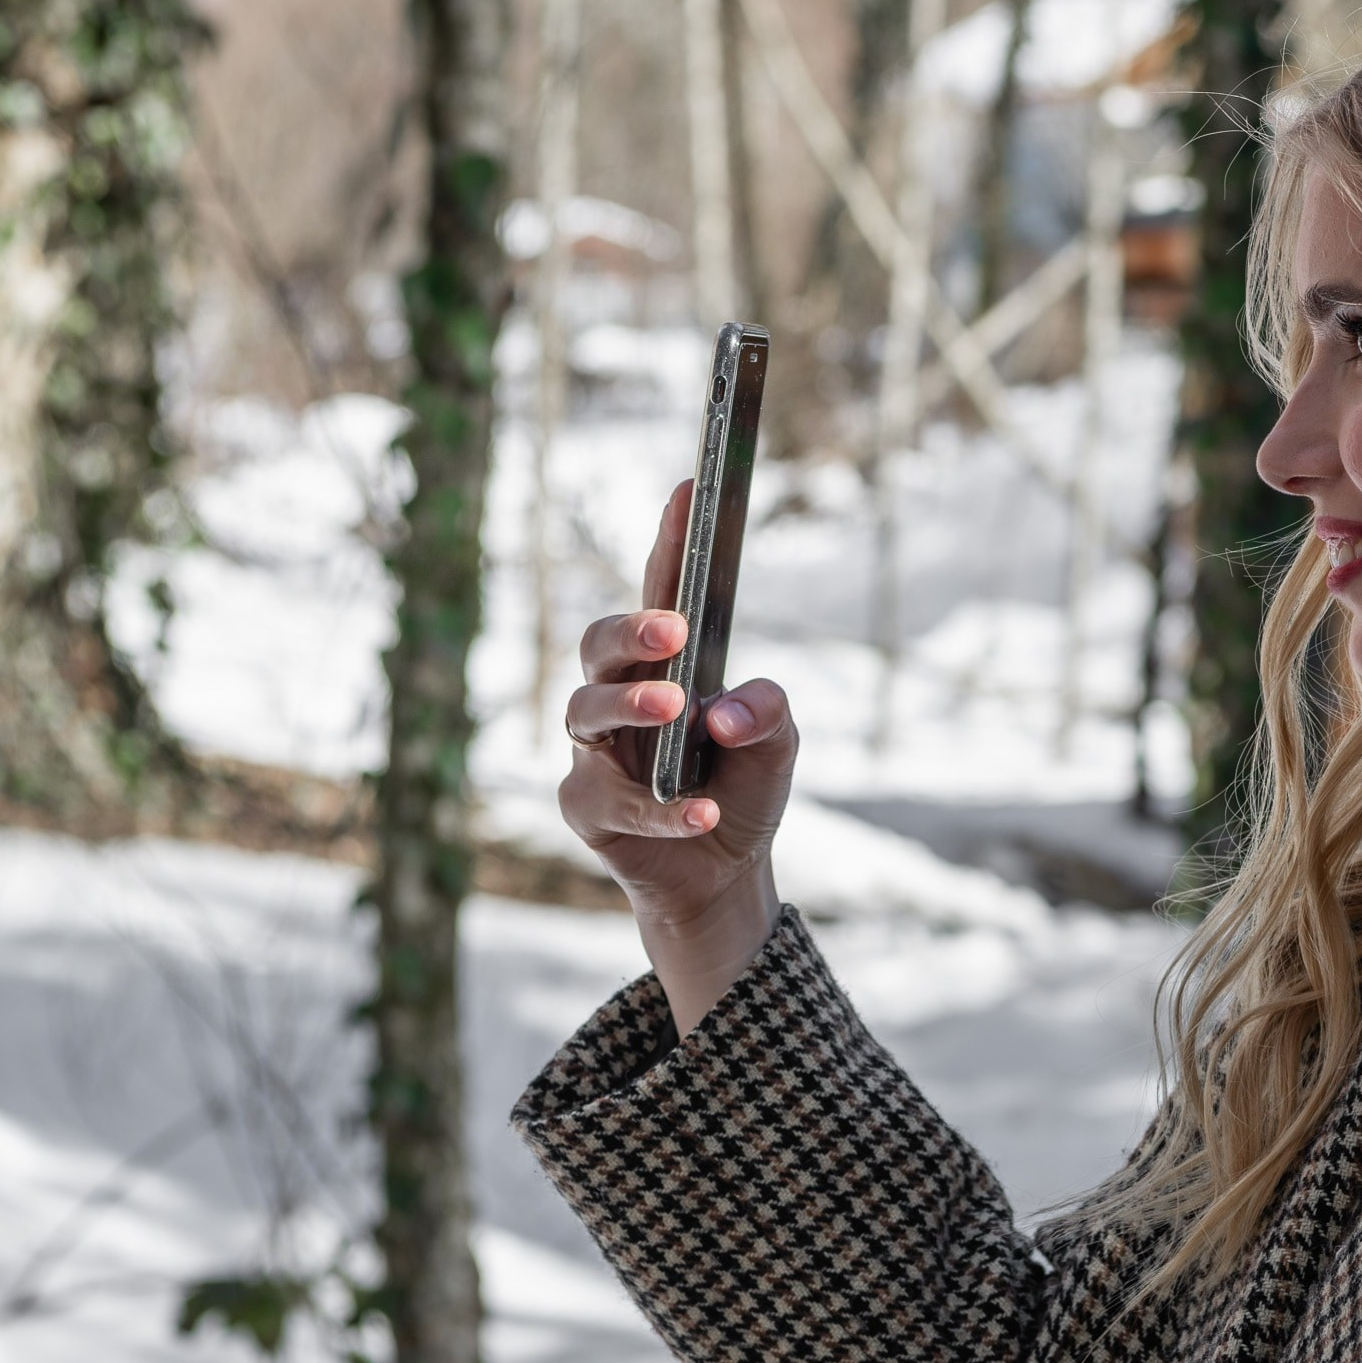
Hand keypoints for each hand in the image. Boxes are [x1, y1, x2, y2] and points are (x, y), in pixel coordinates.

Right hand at [558, 479, 795, 1031]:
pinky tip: (702, 810)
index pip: (662, 590)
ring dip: (631, 705)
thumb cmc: (740, 784)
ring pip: (583, 711)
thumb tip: (723, 711)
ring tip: (676, 710)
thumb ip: (768, 709)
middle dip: (631, 629)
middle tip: (674, 631)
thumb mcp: (778, 742)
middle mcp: (618, 695)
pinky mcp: (586, 807)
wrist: (724, 874)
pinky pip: (613, 801)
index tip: (690, 487)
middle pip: (598, 642)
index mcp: (665, 664)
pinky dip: (663, 808)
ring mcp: (593, 751)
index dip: (670, 540)